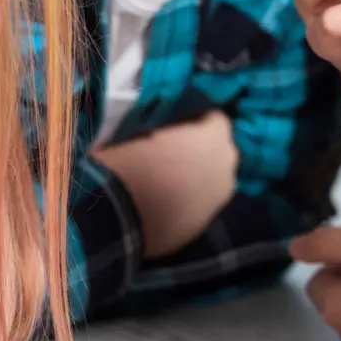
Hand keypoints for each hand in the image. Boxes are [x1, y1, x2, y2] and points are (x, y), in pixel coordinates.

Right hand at [92, 111, 237, 258]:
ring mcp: (220, 196)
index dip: (194, 119)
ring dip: (195, 177)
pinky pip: (199, 205)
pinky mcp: (205, 223)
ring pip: (211, 179)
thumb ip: (162, 125)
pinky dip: (187, 202)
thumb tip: (160, 129)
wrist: (113, 215)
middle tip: (171, 151)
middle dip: (198, 149)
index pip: (213, 117)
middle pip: (217, 149)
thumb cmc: (126, 163)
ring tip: (166, 180)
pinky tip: (165, 203)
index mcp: (215, 133)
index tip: (175, 123)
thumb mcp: (139, 128)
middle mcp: (227, 163)